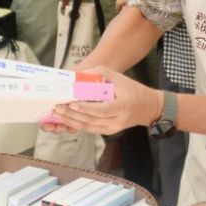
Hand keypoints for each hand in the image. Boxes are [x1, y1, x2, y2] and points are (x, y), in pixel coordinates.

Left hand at [42, 66, 162, 135]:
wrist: (148, 107)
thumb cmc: (132, 89)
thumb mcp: (118, 77)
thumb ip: (99, 74)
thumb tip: (78, 75)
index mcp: (122, 106)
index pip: (101, 110)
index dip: (85, 108)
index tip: (71, 103)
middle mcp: (117, 121)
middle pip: (91, 120)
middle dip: (72, 115)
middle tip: (57, 108)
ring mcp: (113, 129)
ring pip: (89, 127)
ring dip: (72, 121)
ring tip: (58, 114)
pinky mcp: (109, 131)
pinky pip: (91, 129)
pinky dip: (78, 125)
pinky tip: (68, 119)